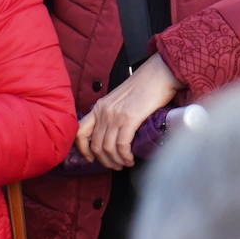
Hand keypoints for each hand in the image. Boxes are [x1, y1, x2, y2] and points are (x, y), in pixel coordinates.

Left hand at [75, 55, 181, 169]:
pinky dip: (125, 156)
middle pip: (95, 145)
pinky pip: (122, 144)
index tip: (90, 158)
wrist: (159, 73)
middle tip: (115, 165)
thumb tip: (113, 135)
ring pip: (108, 148)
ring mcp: (115, 114)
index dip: (83, 149)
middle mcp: (104, 111)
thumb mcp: (120, 100)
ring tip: (125, 163)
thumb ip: (112, 114)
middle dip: (105, 160)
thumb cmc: (144, 86)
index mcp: (99, 106)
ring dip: (116, 161)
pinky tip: (131, 158)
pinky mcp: (130, 118)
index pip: (80, 131)